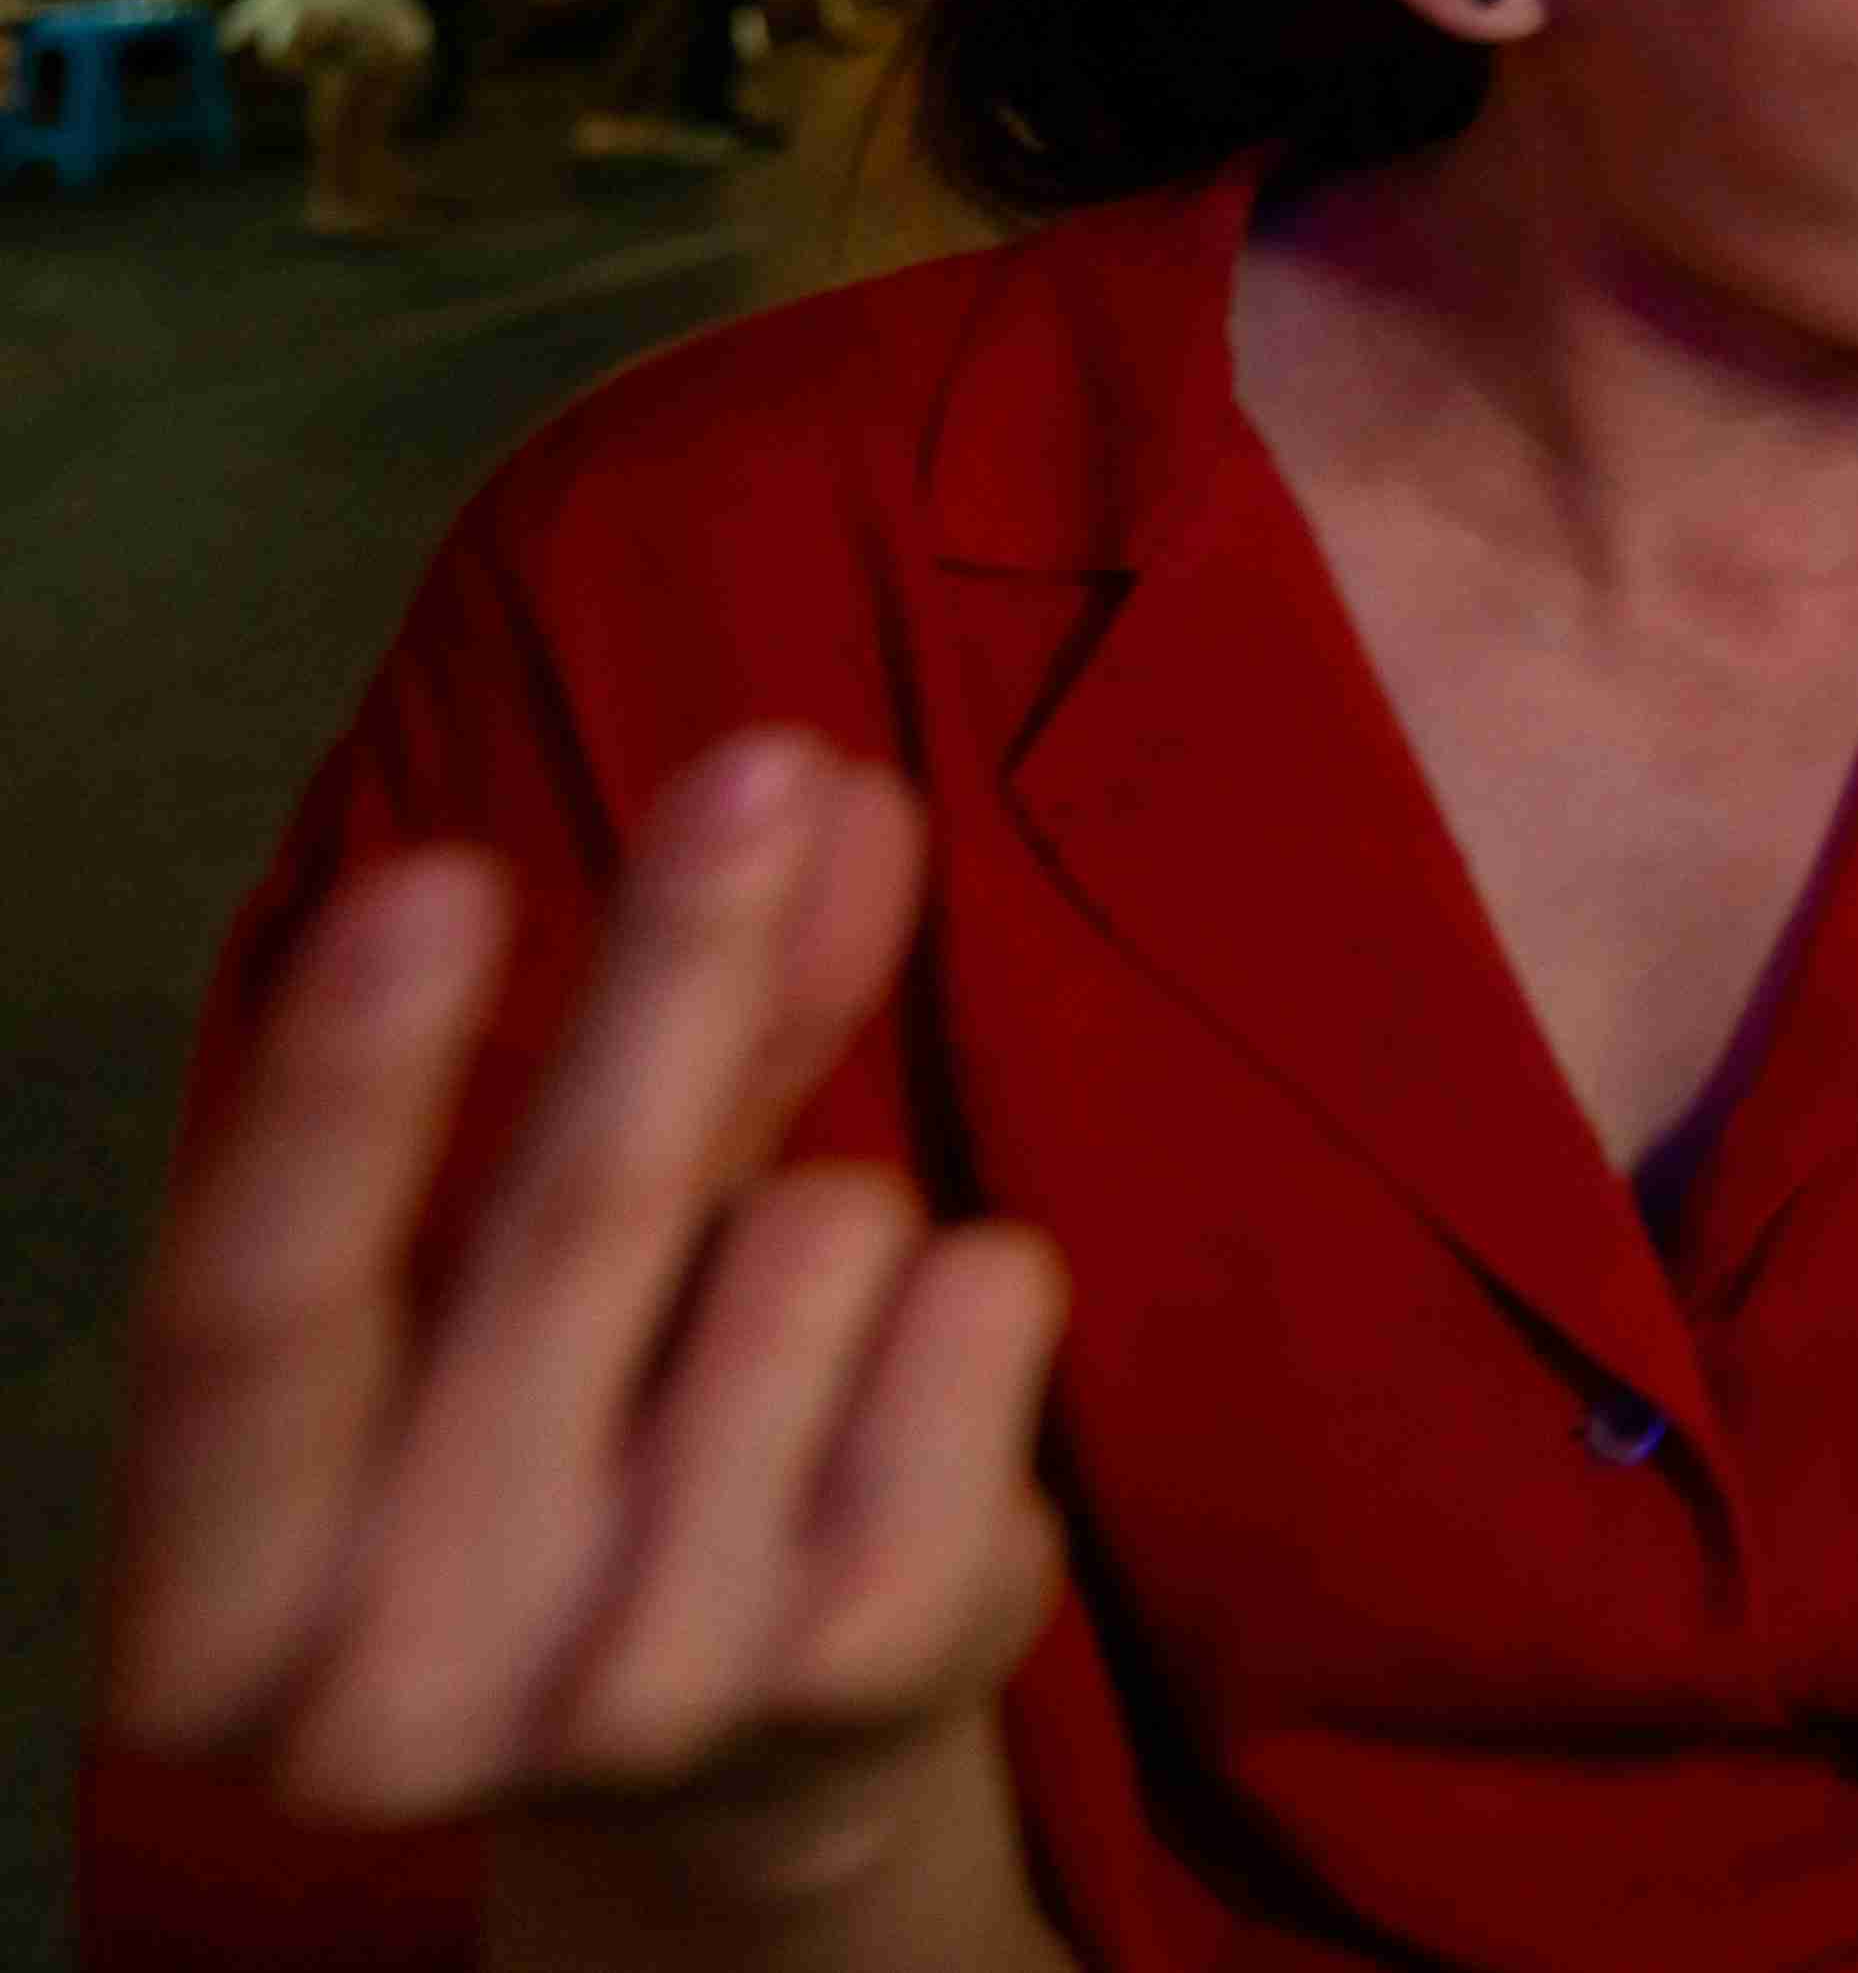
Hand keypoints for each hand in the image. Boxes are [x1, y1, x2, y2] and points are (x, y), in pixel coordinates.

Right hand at [105, 735, 1066, 1918]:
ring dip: (840, 1213)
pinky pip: (973, 1311)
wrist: (749, 1761)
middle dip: (680, 964)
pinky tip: (902, 1407)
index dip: (343, 1095)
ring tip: (775, 1345)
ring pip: (815, 1245)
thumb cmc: (600, 1450)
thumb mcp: (576, 1259)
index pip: (254, 1314)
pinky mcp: (853, 1672)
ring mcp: (633, 1696)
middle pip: (569, 1227)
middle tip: (757, 765)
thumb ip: (695, 1026)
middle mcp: (386, 1684)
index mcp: (215, 1601)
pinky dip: (974, 1292)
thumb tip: (816, 782)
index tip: (434, 882)